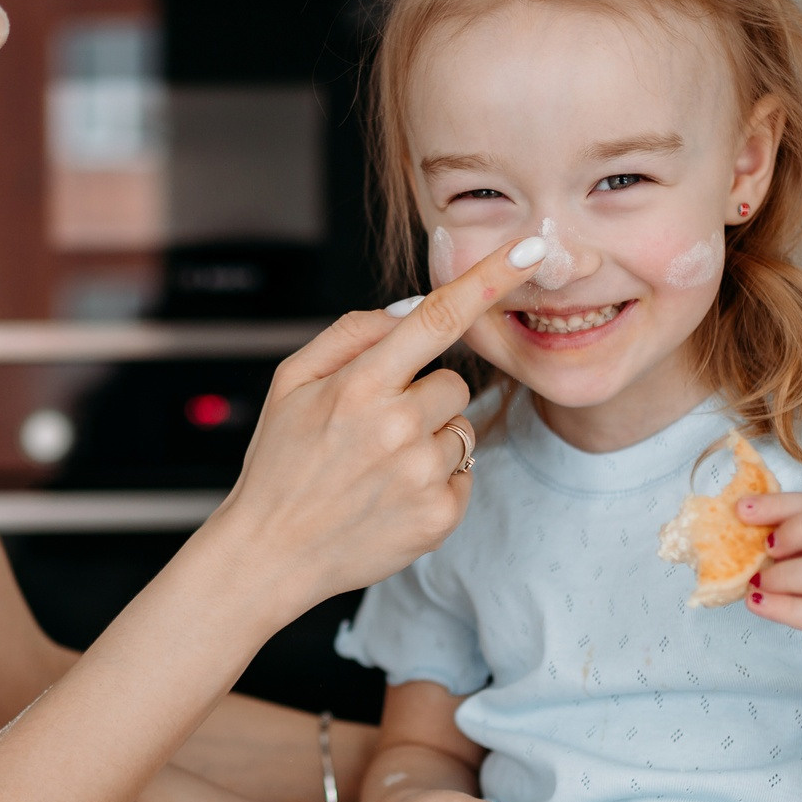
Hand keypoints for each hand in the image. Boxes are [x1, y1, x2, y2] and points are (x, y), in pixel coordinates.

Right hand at [204, 238, 548, 615]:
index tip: (531, 249)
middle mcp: (396, 427)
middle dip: (424, 396)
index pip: (439, 318)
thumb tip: (411, 309)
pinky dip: (435, 481)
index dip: (491, 278)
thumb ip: (352, 334)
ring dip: (430, 440)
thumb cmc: (280, 462)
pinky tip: (391, 495)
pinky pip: (464, 474)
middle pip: (455, 382)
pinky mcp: (438, 516)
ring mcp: (421, 475)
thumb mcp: (291, 381)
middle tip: (376, 428)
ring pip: (460, 428)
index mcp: (360, 385)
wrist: (269, 552)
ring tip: (379, 467)